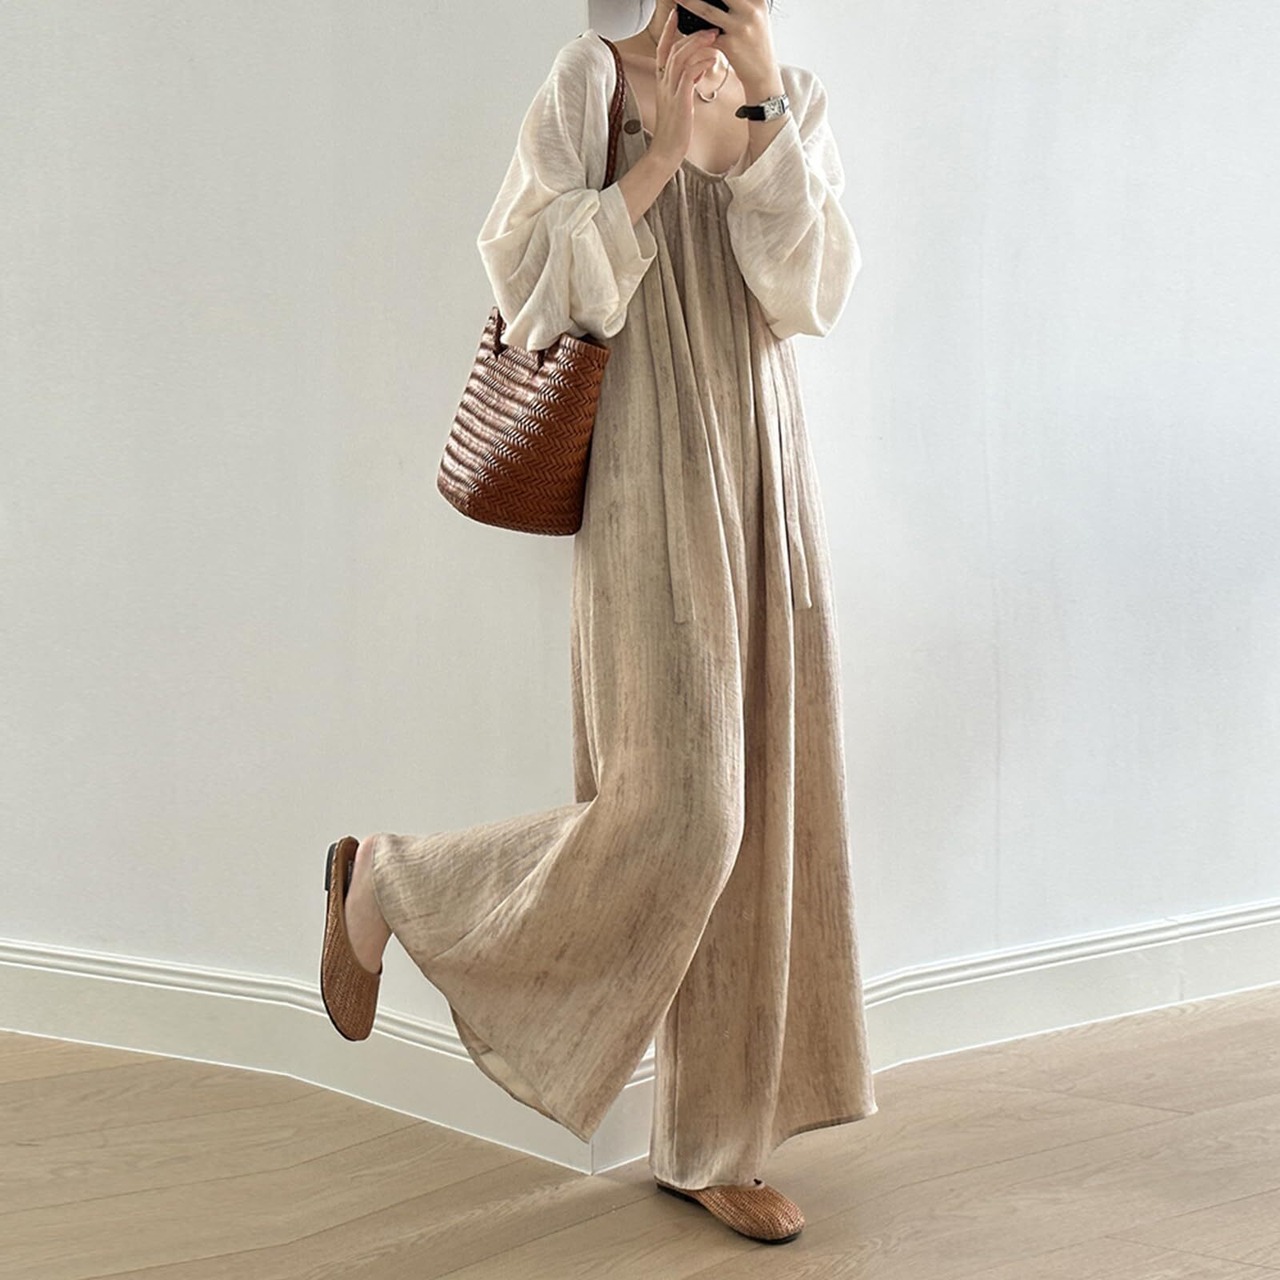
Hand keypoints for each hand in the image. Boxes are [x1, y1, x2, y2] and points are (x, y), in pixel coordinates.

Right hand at [650, 9, 721, 164]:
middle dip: (692, 35)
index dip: (669, 31)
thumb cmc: (675, 130)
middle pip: (674, 49)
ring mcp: (670, 91)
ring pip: (681, 57)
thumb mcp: (680, 102)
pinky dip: (701, 63)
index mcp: (662, 82)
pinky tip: (712, 60)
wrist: (666, 151)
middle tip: (709, 28)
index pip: (663, 49)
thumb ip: (687, 83)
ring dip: (698, 45)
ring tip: (713, 38)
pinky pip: (689, 74)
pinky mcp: (680, 100)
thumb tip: (699, 69)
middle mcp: (664, 83)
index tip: (676, 14)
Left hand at [675, 0, 780, 96]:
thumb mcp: (757, 17)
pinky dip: (693, 30)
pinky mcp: (730, 45)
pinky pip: (705, 35)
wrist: (763, 75)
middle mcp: (751, 11)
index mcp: (758, 1)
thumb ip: (742, 3)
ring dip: (689, 3)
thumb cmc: (756, 45)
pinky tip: (682, 23)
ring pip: (708, 11)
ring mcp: (741, 28)